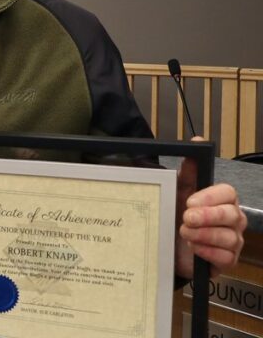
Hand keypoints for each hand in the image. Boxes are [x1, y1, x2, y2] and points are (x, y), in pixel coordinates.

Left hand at [175, 148, 246, 278]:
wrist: (168, 246)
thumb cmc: (176, 215)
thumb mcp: (178, 191)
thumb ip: (188, 170)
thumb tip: (197, 141)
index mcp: (222, 200)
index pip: (228, 192)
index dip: (210, 197)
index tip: (190, 201)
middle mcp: (233, 219)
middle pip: (233, 215)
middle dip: (208, 217)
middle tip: (186, 218)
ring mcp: (232, 241)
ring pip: (230, 238)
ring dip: (204, 235)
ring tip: (184, 233)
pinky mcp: (226, 260)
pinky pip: (226, 257)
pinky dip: (208, 252)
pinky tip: (193, 249)